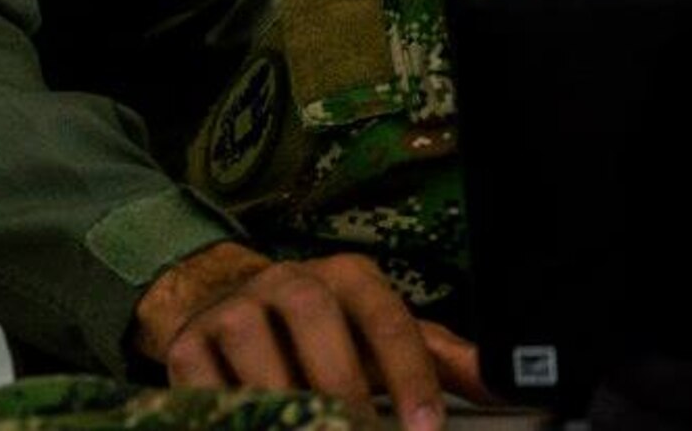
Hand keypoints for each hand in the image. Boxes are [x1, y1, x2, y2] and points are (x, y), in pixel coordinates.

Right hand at [133, 241, 491, 425]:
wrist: (221, 298)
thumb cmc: (321, 328)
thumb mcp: (378, 333)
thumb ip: (437, 359)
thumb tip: (504, 381)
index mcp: (349, 277)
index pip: (387, 320)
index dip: (410, 376)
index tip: (425, 428)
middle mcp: (291, 281)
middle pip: (320, 329)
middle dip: (344, 392)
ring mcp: (236, 309)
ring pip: (260, 358)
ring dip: (285, 406)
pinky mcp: (188, 345)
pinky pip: (205, 388)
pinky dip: (229, 416)